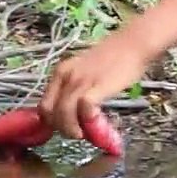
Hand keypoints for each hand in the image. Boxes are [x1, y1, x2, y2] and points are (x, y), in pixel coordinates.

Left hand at [39, 28, 155, 138]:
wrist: (133, 44)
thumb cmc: (113, 58)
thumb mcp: (85, 71)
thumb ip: (75, 88)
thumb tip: (72, 113)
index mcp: (60, 72)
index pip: (43, 105)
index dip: (50, 123)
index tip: (62, 130)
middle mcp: (66, 76)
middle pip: (49, 112)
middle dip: (60, 128)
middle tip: (76, 133)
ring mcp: (80, 80)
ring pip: (63, 113)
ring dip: (72, 129)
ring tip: (85, 133)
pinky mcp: (97, 85)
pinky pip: (84, 109)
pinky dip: (87, 120)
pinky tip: (95, 122)